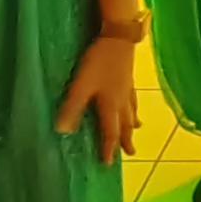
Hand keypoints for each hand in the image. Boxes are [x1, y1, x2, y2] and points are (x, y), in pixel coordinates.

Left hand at [55, 33, 143, 164]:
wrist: (118, 37)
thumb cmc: (98, 62)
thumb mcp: (81, 86)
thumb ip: (72, 108)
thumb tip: (63, 132)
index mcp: (110, 106)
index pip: (109, 132)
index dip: (107, 148)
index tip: (107, 164)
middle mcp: (121, 101)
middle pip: (125, 125)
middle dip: (125, 139)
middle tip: (130, 153)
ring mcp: (127, 89)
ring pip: (132, 111)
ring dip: (133, 124)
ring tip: (137, 130)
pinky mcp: (129, 77)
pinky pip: (133, 98)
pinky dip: (135, 106)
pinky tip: (134, 103)